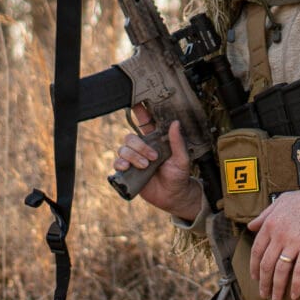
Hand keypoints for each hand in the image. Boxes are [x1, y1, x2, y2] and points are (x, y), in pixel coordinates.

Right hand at [112, 107, 201, 221]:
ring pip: (123, 149)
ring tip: (146, 166)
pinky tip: (128, 168)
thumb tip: (176, 123)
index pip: (145, 123)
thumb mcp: (182, 158)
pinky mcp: (128, 172)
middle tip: (153, 158)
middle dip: (140, 146)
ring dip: (134, 157)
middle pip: (131, 137)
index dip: (139, 112)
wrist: (173, 196)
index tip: (136, 103)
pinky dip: (120, 164)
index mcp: (155, 141)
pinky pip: (117, 163)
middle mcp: (143, 148)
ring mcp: (134, 159)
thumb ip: (177, 142)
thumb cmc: (179, 176)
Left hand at [247, 180, 299, 299]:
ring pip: (280, 270)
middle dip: (263, 282)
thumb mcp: (281, 201)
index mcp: (271, 223)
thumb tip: (251, 227)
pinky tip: (295, 295)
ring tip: (276, 298)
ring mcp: (294, 241)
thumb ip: (264, 215)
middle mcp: (279, 234)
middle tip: (264, 294)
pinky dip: (296, 285)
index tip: (255, 278)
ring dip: (276, 287)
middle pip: (266, 264)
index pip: (256, 250)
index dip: (254, 267)